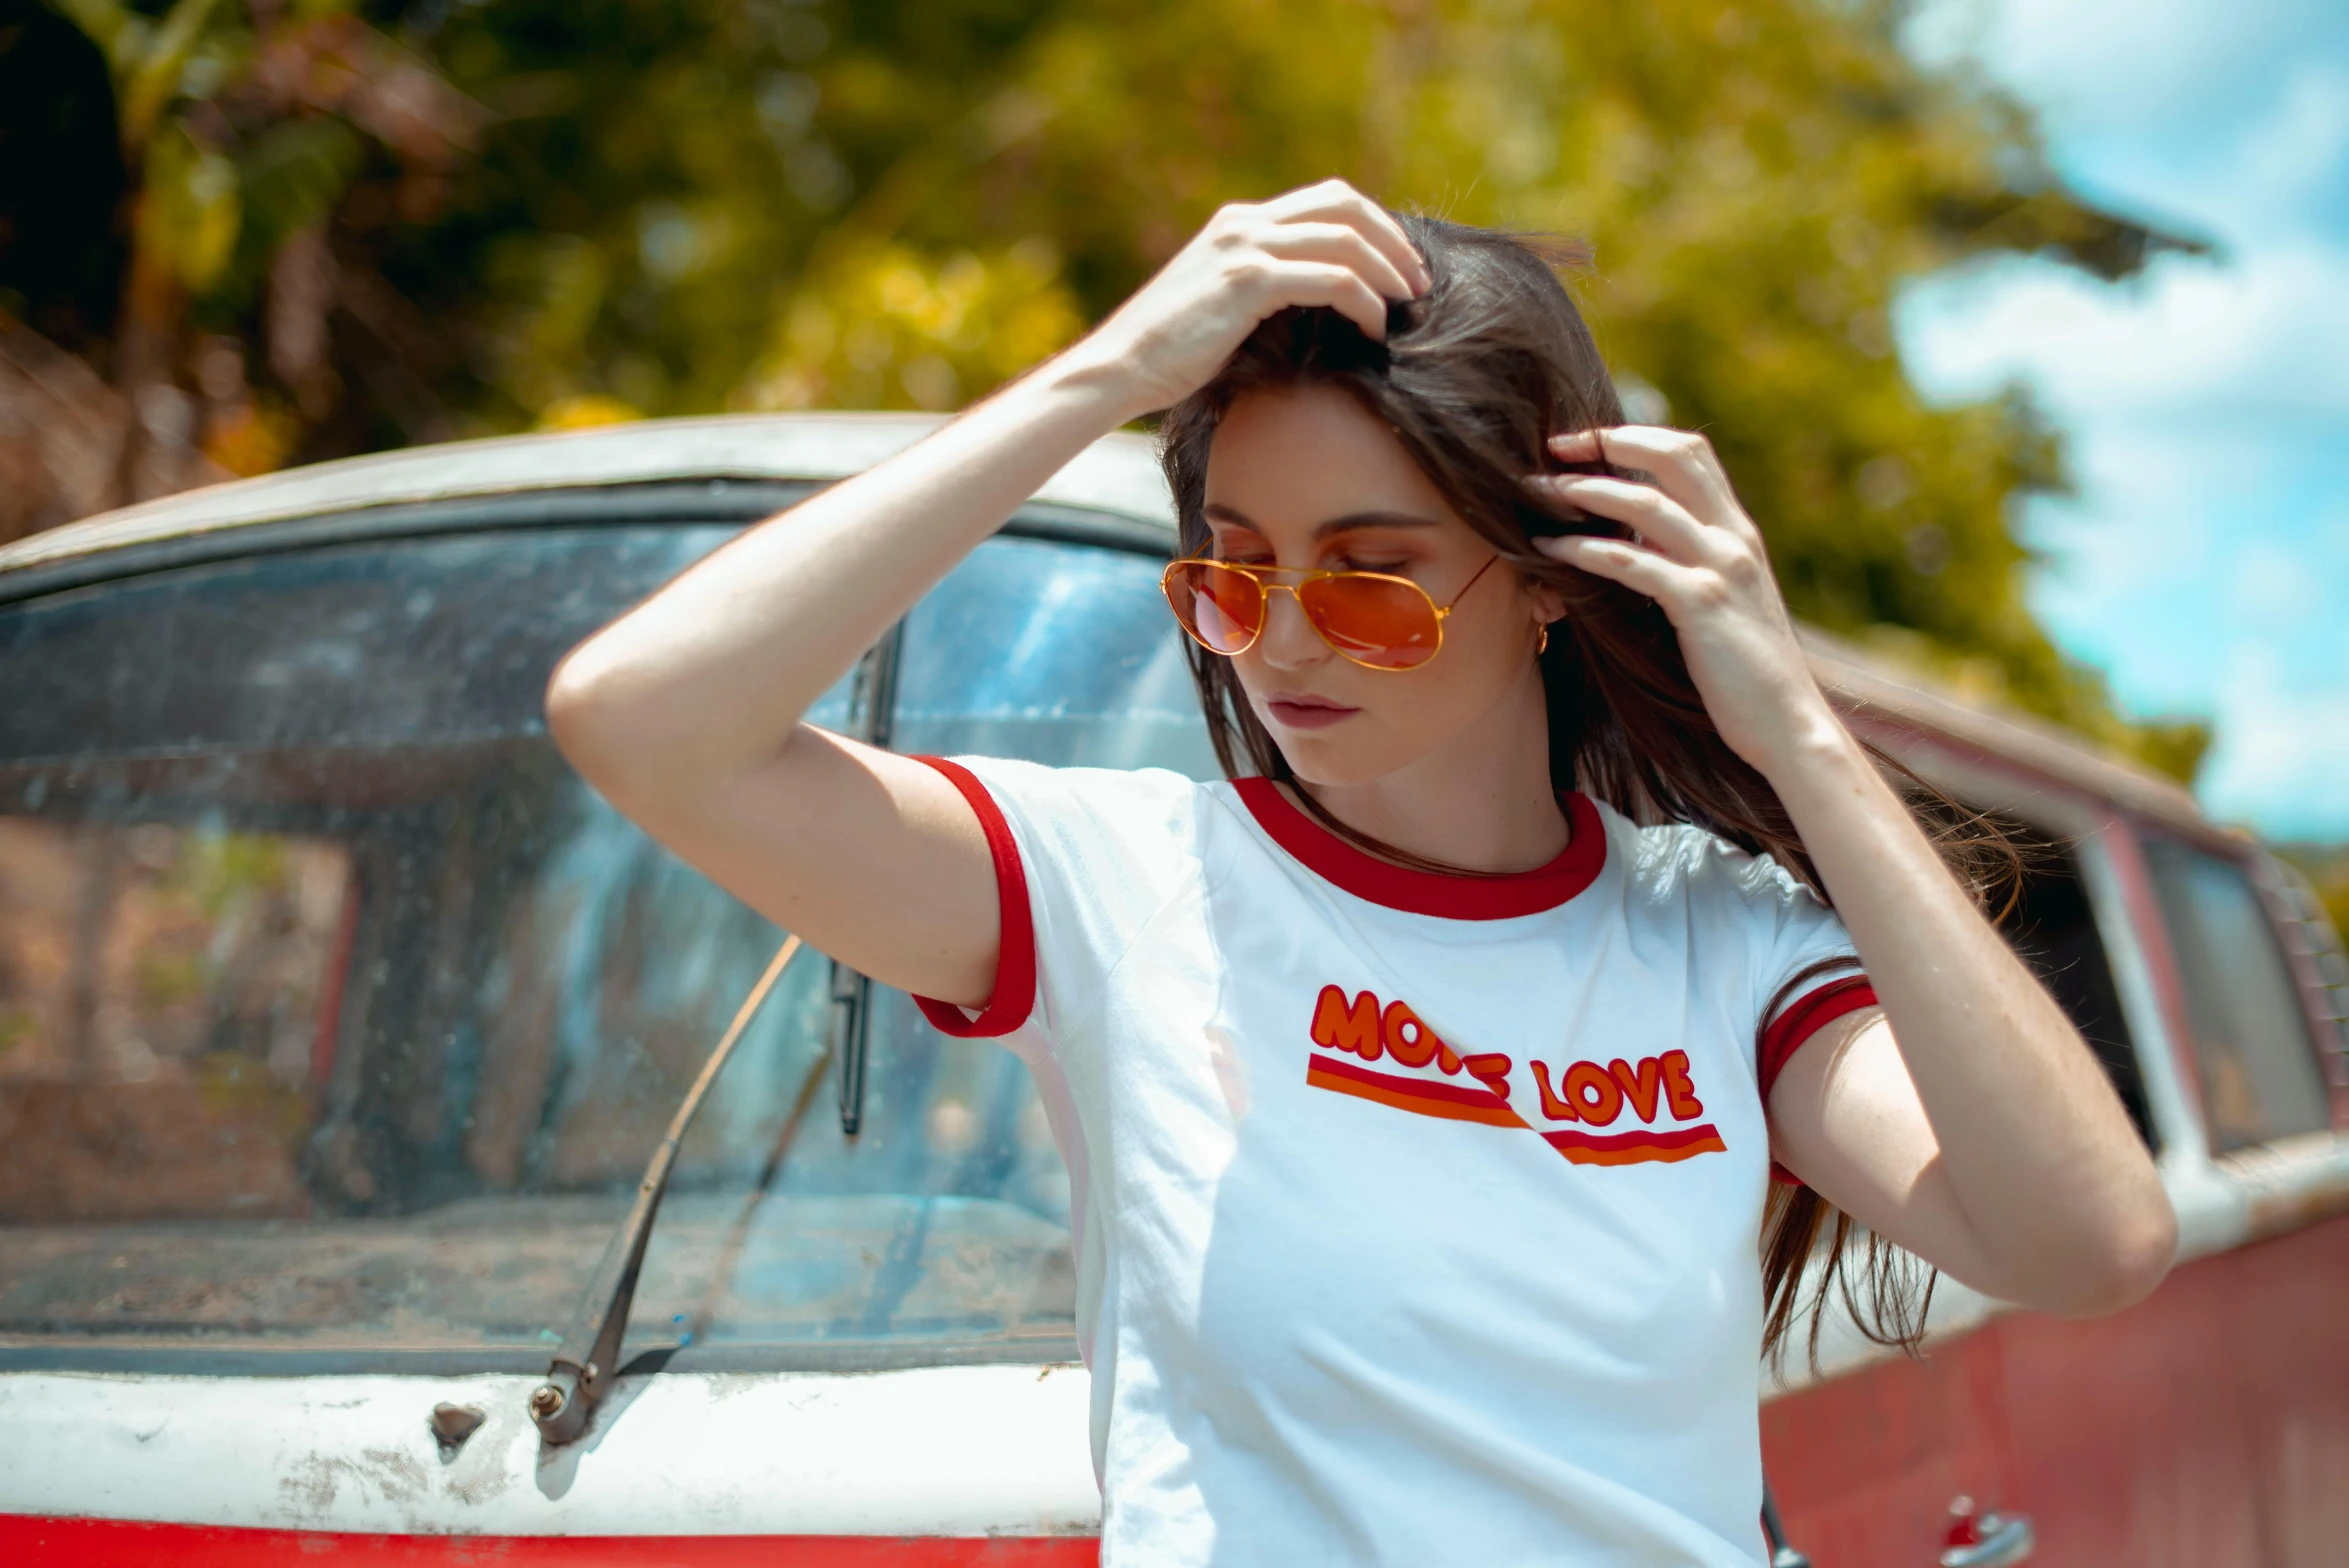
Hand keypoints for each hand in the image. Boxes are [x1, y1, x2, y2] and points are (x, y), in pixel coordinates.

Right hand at [1068, 179, 1431, 421]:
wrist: (1119, 369)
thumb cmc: (1168, 357)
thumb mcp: (1221, 310)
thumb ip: (1263, 292)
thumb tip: (1322, 312)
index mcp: (1239, 224)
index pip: (1326, 200)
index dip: (1374, 226)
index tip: (1400, 266)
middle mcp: (1244, 224)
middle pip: (1345, 204)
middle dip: (1393, 240)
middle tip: (1419, 282)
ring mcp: (1245, 248)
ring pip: (1345, 237)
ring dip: (1388, 270)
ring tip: (1409, 305)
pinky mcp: (1248, 281)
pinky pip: (1331, 278)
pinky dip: (1364, 300)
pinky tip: (1374, 327)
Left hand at [1530, 426, 1842, 777]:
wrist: (1786, 721)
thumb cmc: (1746, 669)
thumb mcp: (1724, 598)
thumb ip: (1691, 559)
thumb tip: (1639, 537)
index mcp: (1738, 531)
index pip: (1691, 453)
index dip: (1636, 436)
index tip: (1586, 441)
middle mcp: (1733, 537)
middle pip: (1673, 457)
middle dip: (1609, 442)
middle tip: (1554, 447)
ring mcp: (1719, 568)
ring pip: (1646, 505)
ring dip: (1585, 491)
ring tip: (1538, 491)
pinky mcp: (1700, 605)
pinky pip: (1632, 564)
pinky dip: (1584, 550)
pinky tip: (1549, 549)